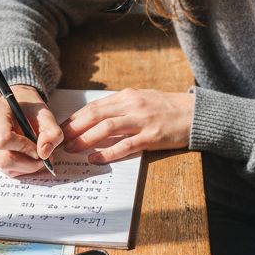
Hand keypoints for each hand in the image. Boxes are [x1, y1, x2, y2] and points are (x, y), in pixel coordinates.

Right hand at [0, 85, 63, 177]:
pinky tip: (26, 158)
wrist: (13, 103)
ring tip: (37, 158)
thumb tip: (44, 153)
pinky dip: (18, 168)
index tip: (39, 149)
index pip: (4, 139)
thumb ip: (50, 131)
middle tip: (44, 160)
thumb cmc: (27, 106)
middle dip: (28, 163)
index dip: (24, 148)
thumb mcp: (44, 112)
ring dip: (25, 167)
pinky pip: (2, 168)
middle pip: (3, 159)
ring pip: (3, 167)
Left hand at [60, 89, 193, 163]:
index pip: (93, 106)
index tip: (60, 129)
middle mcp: (132, 105)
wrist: (196, 113)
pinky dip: (107, 152)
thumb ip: (121, 108)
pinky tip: (94, 158)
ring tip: (71, 149)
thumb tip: (96, 119)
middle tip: (58, 140)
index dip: (75, 118)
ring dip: (85, 139)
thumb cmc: (167, 108)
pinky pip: (125, 145)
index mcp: (127, 96)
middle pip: (95, 115)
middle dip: (73, 128)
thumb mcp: (142, 100)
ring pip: (106, 128)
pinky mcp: (152, 137)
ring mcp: (142, 121)